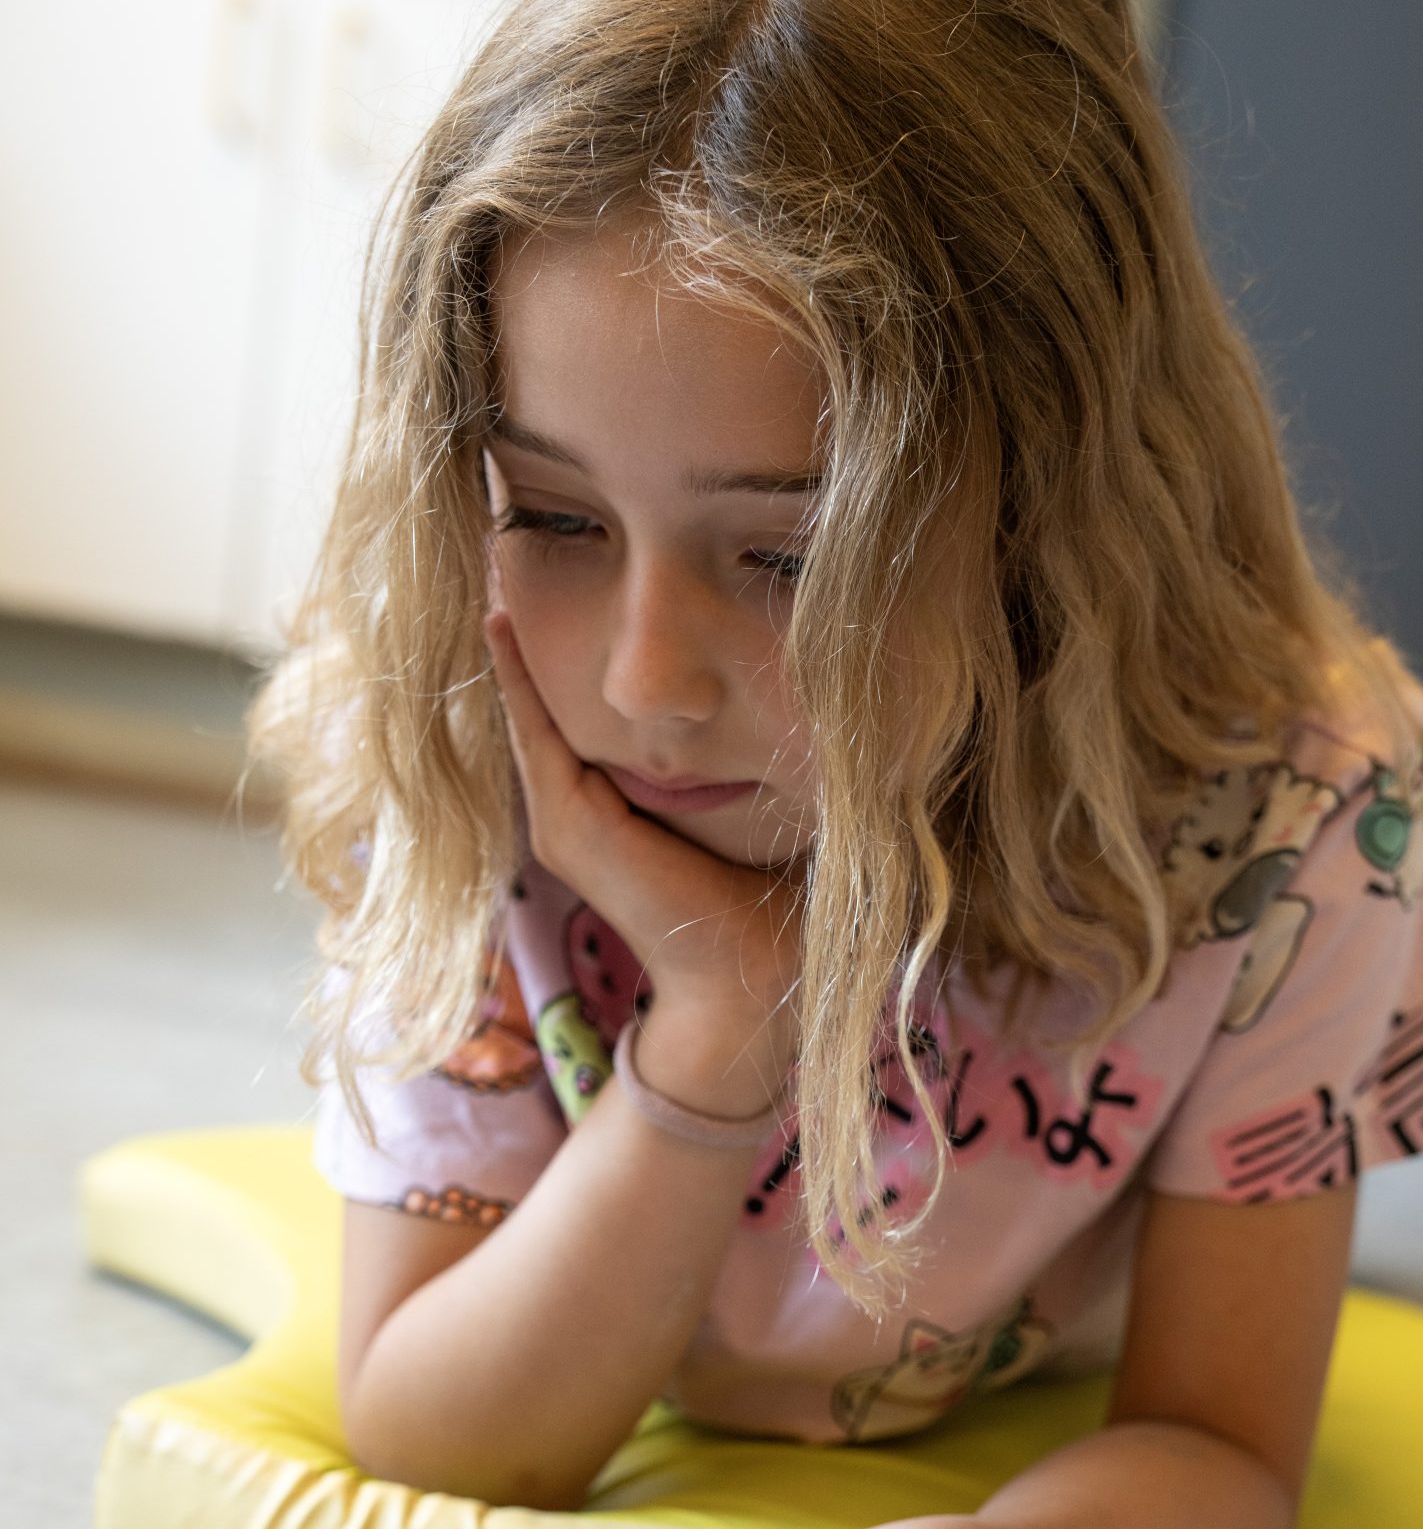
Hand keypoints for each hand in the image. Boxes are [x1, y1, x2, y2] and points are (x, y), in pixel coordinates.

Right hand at [485, 608, 802, 1112]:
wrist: (754, 981)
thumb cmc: (776, 901)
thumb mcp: (766, 805)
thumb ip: (764, 751)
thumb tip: (822, 680)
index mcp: (628, 807)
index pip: (599, 713)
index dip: (590, 650)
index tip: (591, 576)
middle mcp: (587, 811)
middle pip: (556, 702)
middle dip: (546, 631)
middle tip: (517, 547)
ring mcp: (568, 820)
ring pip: (532, 710)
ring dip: (515, 643)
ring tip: (494, 562)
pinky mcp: (568, 826)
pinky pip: (531, 731)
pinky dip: (514, 676)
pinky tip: (500, 615)